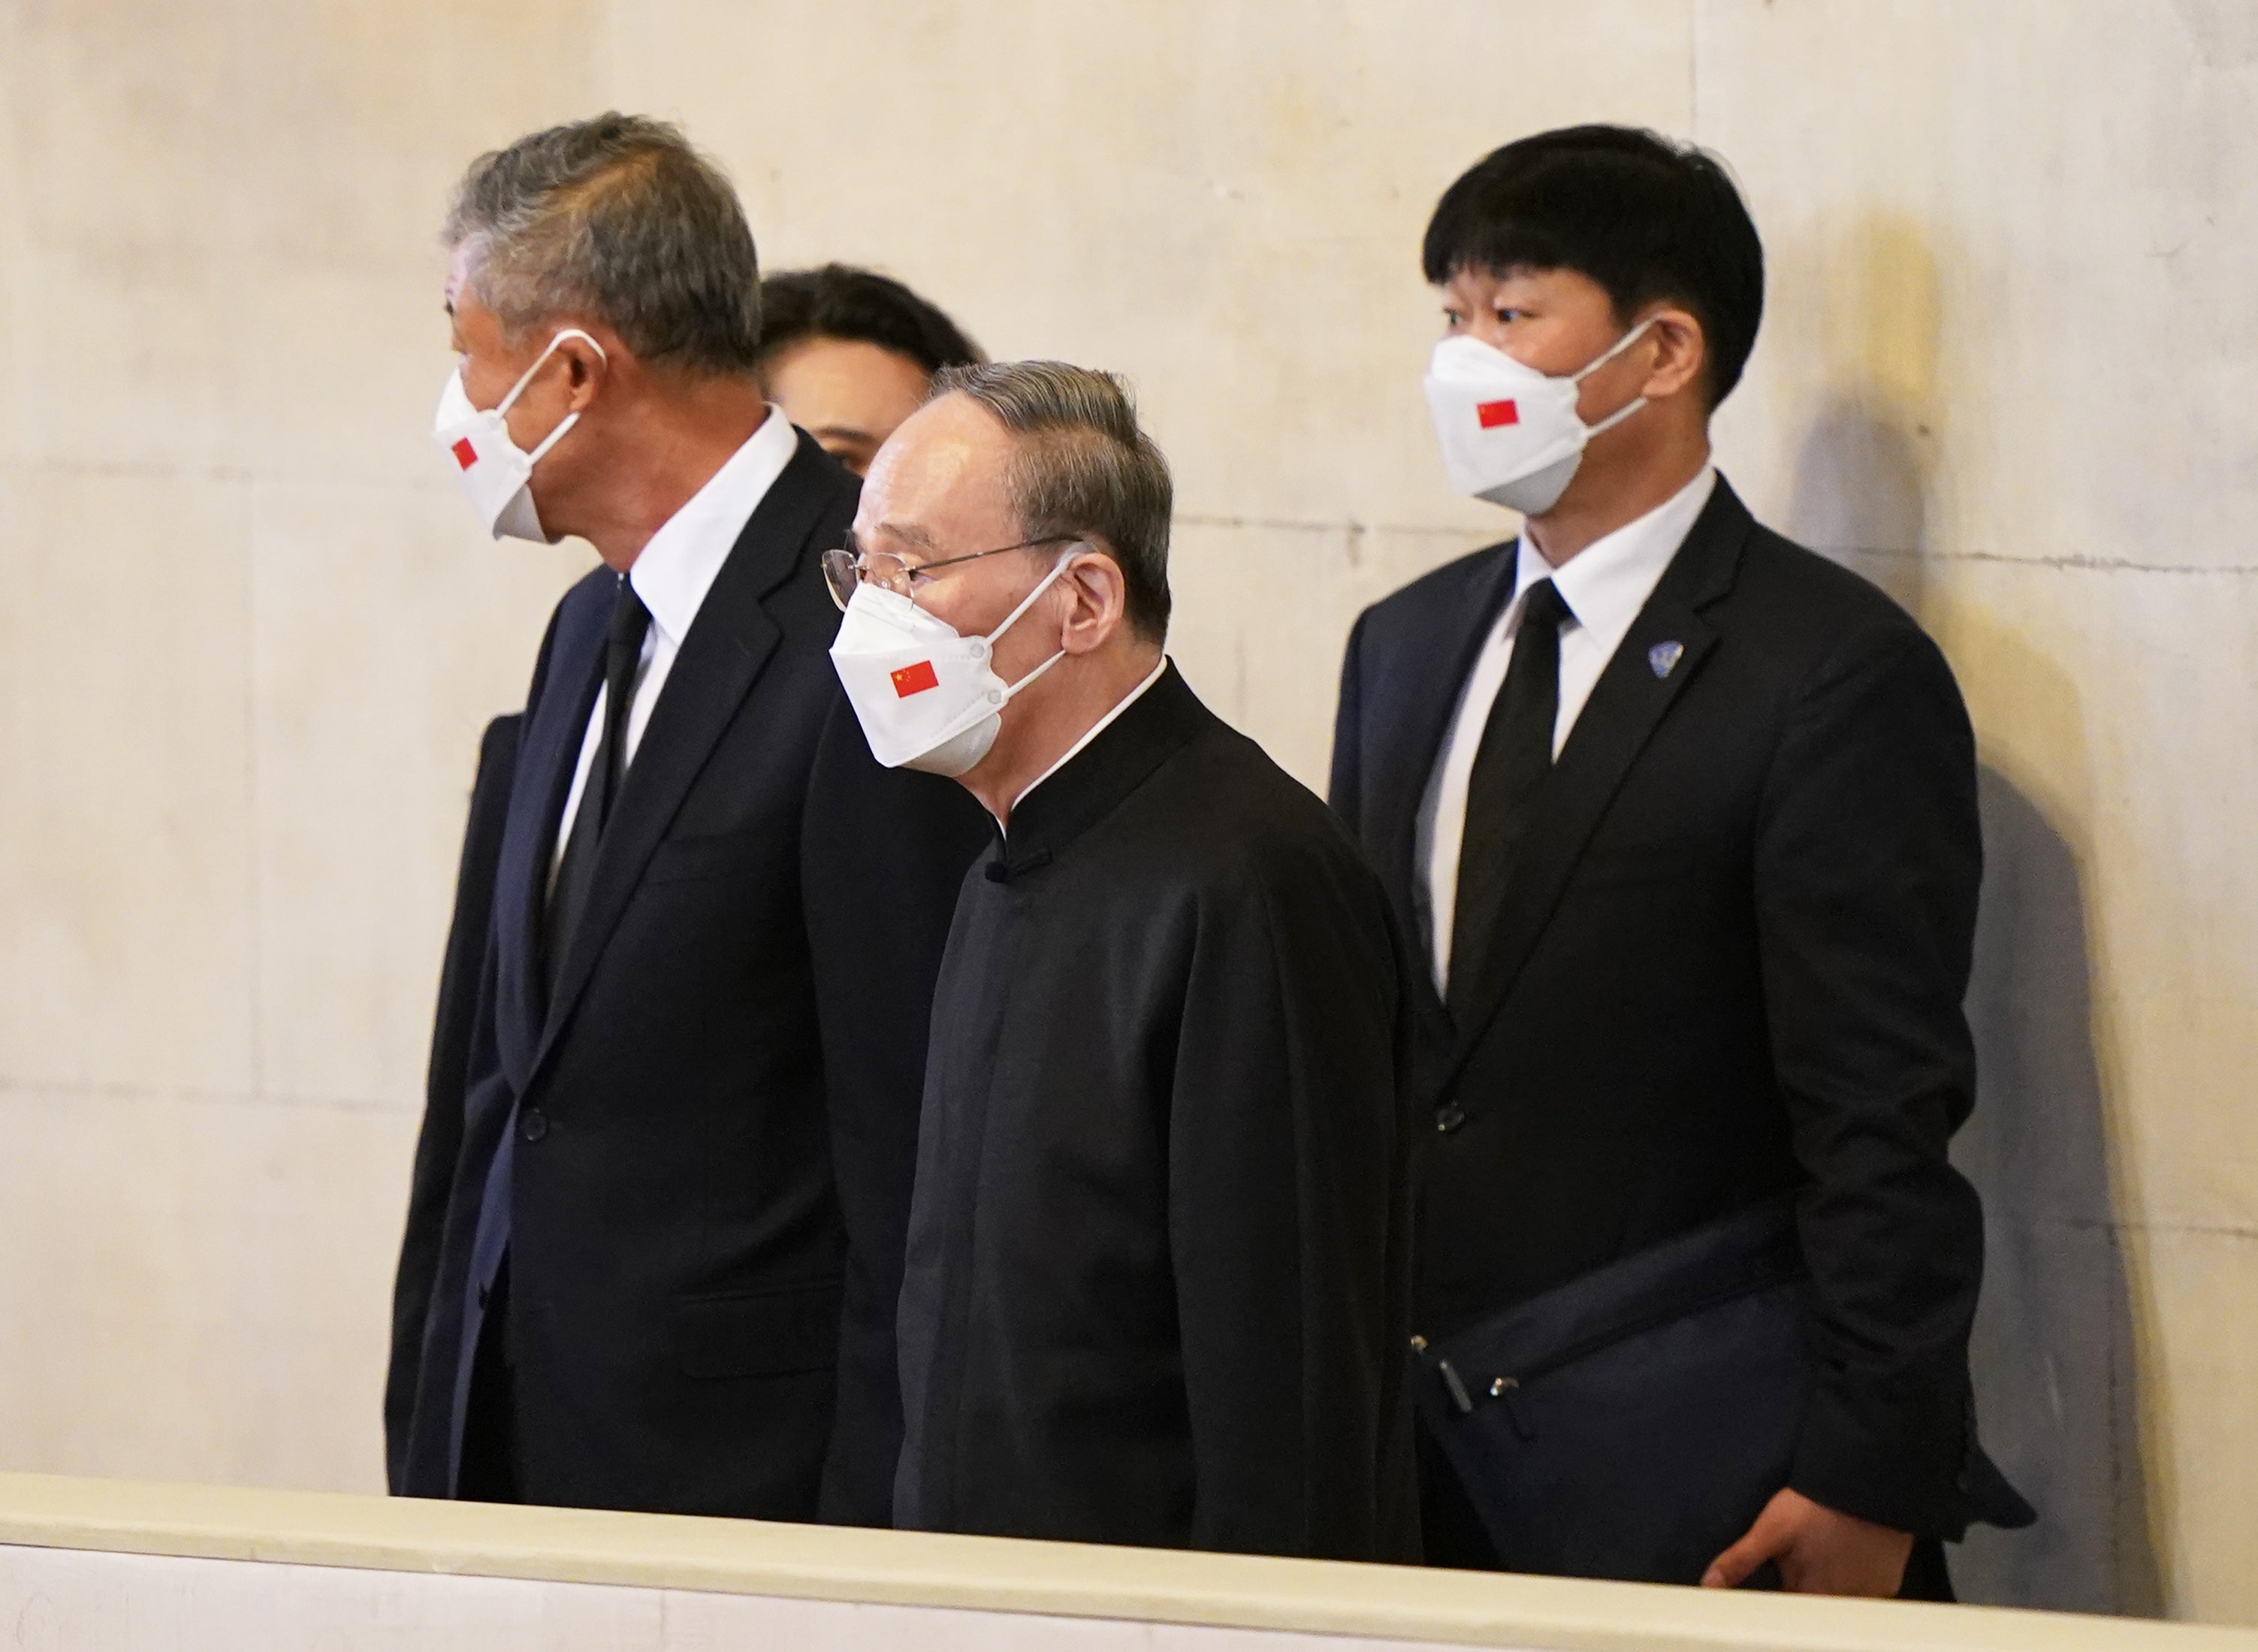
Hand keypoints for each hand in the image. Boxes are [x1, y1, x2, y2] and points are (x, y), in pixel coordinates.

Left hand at [1701, 1488, 1913, 1595]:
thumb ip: (1741, 1560)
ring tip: (1823, 1562)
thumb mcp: (1770, 1530)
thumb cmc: (1813, 1507)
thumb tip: (1709, 1585)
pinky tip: (1851, 1563)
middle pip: (1816, 1608)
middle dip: (1804, 1593)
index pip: (1788, 1611)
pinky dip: (1859, 1584)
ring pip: (1842, 1604)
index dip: (1779, 1602)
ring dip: (1831, 1590)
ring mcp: (1869, 1595)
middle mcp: (1840, 1602)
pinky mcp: (1889, 1583)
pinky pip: (1870, 1594)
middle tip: (1799, 1568)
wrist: (1864, 1483)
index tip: (1775, 1588)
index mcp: (1808, 1593)